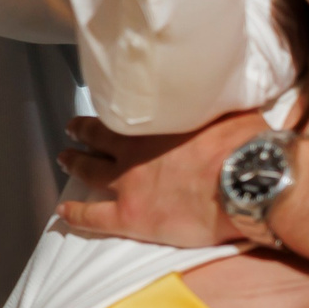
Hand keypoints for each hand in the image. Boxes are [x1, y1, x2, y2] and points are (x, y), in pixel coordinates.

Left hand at [58, 111, 261, 245]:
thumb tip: (222, 91)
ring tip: (65, 158)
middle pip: (99, 140)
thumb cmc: (245, 145)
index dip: (112, 113)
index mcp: (156, 126)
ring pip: (90, 172)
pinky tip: (62, 213)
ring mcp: (127, 185)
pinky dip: (75, 214)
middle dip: (84, 134)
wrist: (246, 181)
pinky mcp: (130, 216)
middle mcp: (133, 152)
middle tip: (72, 130)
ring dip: (75, 164)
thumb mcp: (231, 111)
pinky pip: (93, 216)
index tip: (104, 109)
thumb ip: (216, 105)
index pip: (123, 116)